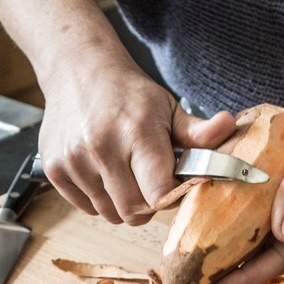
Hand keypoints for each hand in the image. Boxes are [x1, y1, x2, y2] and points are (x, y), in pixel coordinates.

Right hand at [38, 52, 235, 224]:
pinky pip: (85, 207)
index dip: (169, 199)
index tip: (171, 187)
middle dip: (147, 205)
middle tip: (148, 183)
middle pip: (133, 211)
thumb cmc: (129, 94)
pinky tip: (102, 172)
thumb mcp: (168, 109)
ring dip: (121, 203)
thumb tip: (229, 127)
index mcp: (137, 133)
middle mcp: (102, 147)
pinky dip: (97, 199)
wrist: (78, 69)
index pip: (158, 195)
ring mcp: (74, 160)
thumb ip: (199, 133)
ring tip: (124, 174)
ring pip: (109, 213)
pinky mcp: (54, 169)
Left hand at [208, 54, 283, 283]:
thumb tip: (282, 232)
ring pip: (269, 231)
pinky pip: (268, 205)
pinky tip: (221, 213)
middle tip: (200, 280)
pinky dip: (245, 214)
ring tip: (206, 255)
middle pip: (273, 251)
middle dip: (238, 270)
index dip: (250, 277)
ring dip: (240, 246)